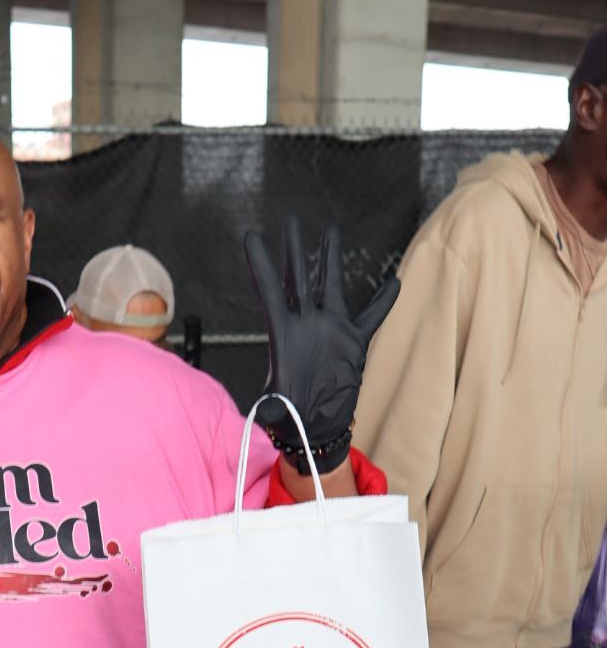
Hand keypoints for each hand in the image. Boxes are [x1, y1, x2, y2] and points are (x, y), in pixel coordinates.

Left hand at [244, 214, 398, 473]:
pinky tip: (395, 282)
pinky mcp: (352, 342)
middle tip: (291, 218)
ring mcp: (330, 330)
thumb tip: (267, 414)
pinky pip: (371, 316)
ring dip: (331, 258)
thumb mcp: (274, 411)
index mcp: (283, 334)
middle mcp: (306, 324)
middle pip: (299, 277)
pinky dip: (383, 301)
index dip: (261, 264)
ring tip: (331, 229)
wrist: (315, 429)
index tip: (252, 236)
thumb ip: (271, 407)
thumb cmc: (289, 420)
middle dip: (295, 248)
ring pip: (331, 285)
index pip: (271, 291)